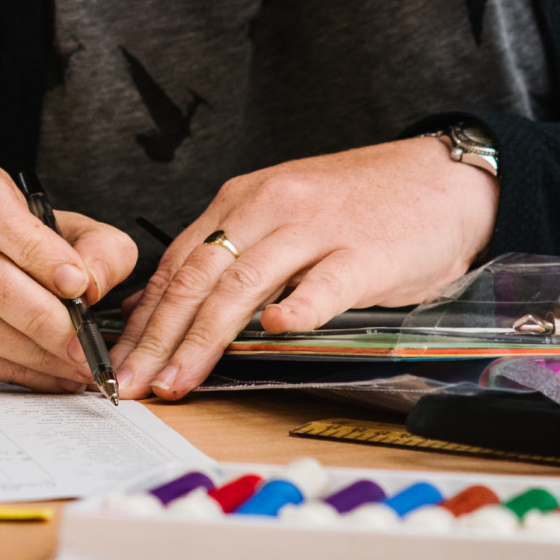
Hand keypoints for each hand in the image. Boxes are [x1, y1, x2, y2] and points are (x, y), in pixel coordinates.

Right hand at [0, 158, 137, 390]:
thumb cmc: (13, 243)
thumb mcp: (62, 228)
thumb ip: (96, 245)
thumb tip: (94, 281)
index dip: (32, 246)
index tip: (76, 282)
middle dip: (38, 313)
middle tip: (82, 342)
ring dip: (28, 349)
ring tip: (74, 363)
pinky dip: (13, 370)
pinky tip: (49, 374)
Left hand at [113, 137, 496, 400]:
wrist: (440, 178)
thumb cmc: (360, 206)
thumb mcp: (281, 218)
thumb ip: (231, 255)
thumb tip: (168, 304)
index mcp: (243, 202)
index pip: (177, 264)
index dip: (143, 316)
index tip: (119, 360)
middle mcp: (268, 209)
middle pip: (198, 278)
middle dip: (158, 337)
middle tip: (132, 381)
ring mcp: (315, 229)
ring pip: (244, 284)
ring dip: (205, 338)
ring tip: (179, 379)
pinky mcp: (364, 253)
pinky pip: (324, 282)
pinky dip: (298, 306)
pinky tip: (276, 331)